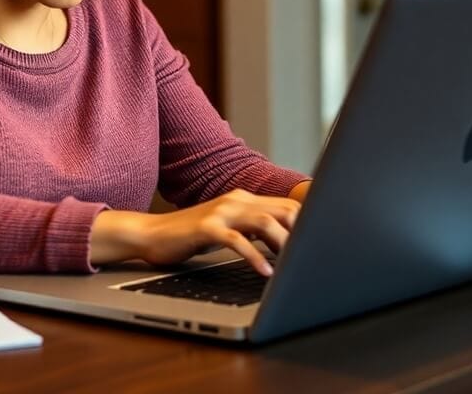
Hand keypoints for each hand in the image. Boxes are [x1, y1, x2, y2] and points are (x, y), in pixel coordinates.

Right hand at [90, 190, 300, 275]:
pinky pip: (237, 240)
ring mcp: (220, 212)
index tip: (321, 246)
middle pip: (282, 210)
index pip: (287, 206)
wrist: (150, 234)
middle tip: (312, 258)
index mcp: (243, 199)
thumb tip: (285, 244)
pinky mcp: (205, 228)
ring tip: (294, 266)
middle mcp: (235, 200)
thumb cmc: (189, 236)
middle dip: (303, 233)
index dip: (309, 225)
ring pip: (264, 221)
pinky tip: (264, 272)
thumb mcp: (226, 229)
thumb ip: (252, 230)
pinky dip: (255, 256)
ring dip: (284, 244)